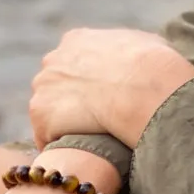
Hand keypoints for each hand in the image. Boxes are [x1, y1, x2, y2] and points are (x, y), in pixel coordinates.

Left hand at [30, 28, 193, 148]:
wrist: (142, 91)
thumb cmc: (154, 68)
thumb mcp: (147, 44)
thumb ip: (132, 48)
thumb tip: (142, 55)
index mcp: (77, 40)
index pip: (72, 62)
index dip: (85, 81)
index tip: (99, 97)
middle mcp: (53, 60)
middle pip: (54, 85)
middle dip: (69, 101)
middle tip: (93, 121)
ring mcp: (43, 88)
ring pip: (48, 111)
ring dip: (63, 125)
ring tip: (87, 141)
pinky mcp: (40, 115)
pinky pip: (46, 136)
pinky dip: (59, 146)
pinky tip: (78, 153)